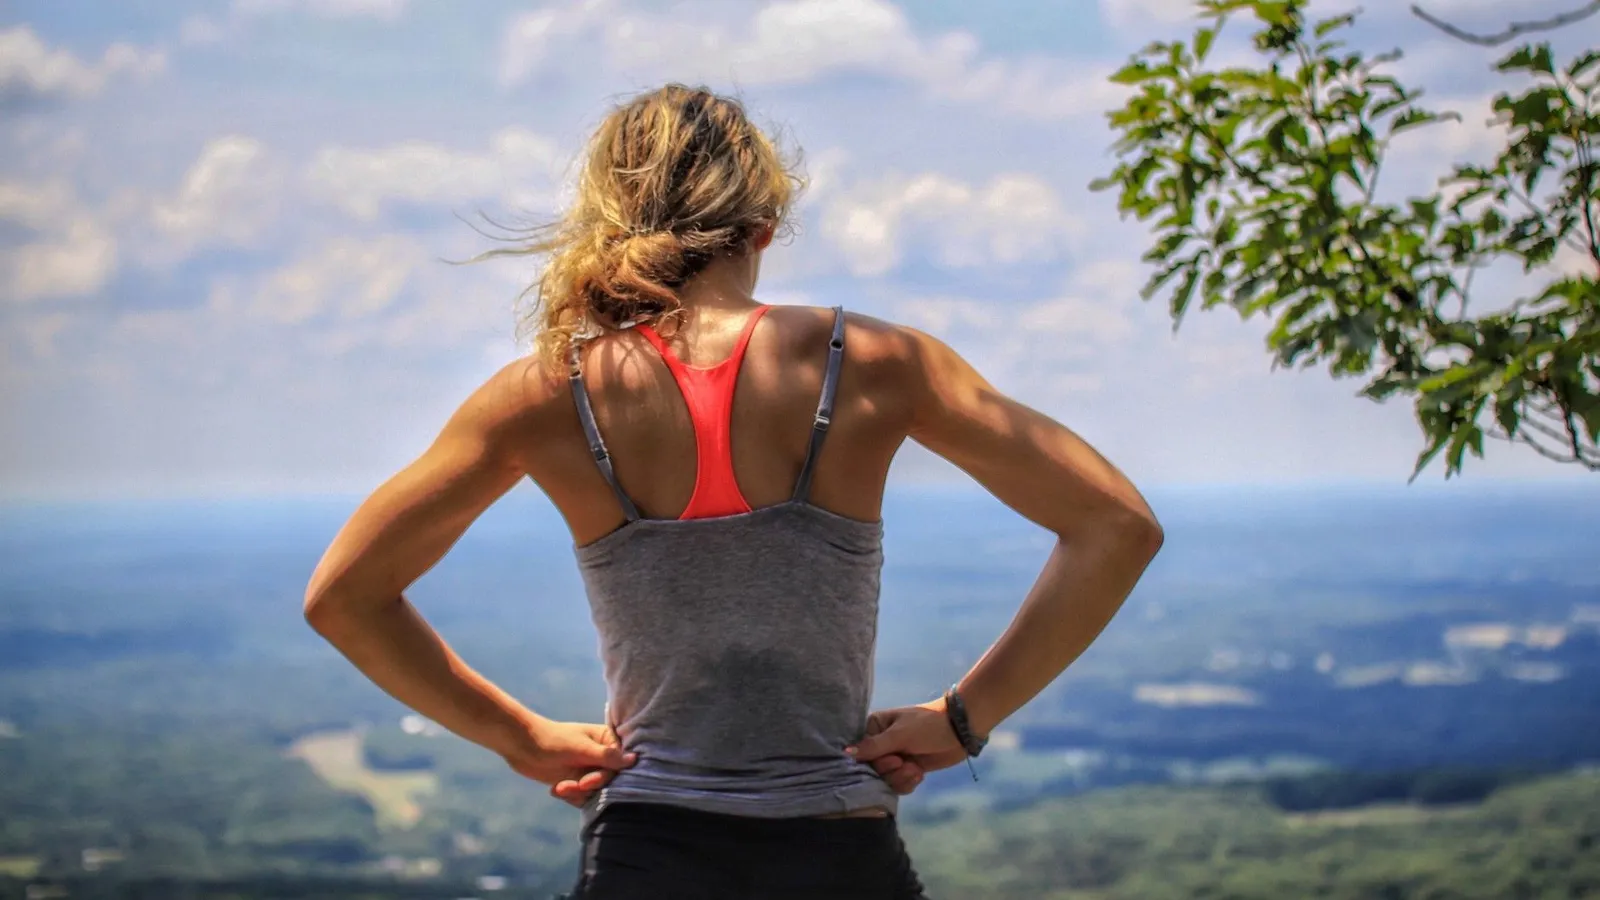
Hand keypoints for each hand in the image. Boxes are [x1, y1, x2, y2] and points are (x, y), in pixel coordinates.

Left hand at [501, 718, 636, 808]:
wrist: (521, 746)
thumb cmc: (553, 740)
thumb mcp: (581, 748)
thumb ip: (607, 756)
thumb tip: (634, 759)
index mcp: (607, 740)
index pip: (622, 763)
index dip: (610, 774)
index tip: (591, 779)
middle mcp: (601, 756)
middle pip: (610, 780)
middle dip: (591, 785)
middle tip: (577, 784)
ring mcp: (588, 770)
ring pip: (595, 791)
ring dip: (577, 793)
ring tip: (560, 788)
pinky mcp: (576, 782)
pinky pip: (582, 797)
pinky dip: (570, 796)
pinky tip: (556, 789)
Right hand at [848, 699, 969, 789]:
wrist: (960, 730)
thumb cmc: (928, 725)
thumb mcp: (900, 734)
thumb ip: (873, 746)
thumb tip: (845, 753)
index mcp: (874, 727)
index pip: (860, 753)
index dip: (873, 762)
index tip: (892, 759)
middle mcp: (881, 743)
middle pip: (872, 770)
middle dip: (890, 771)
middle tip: (904, 762)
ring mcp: (895, 757)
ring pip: (885, 780)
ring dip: (900, 779)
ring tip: (915, 770)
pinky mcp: (908, 769)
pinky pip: (898, 785)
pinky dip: (908, 783)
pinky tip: (919, 775)